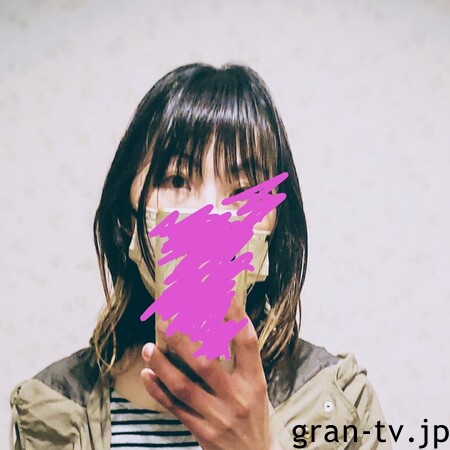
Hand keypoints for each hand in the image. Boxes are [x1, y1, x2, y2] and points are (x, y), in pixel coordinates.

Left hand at [140, 294, 279, 449]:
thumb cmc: (255, 415)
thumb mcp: (257, 386)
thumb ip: (240, 361)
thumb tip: (220, 325)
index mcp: (255, 380)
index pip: (246, 342)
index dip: (233, 315)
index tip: (217, 292)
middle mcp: (237, 396)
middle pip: (206, 363)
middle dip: (183, 338)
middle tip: (165, 317)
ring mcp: (218, 416)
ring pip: (184, 386)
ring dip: (162, 364)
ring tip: (147, 347)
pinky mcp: (202, 432)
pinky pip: (176, 409)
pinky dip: (159, 391)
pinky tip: (146, 375)